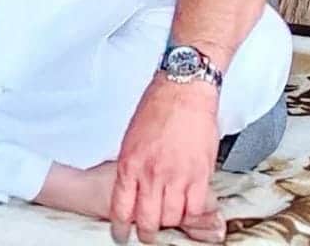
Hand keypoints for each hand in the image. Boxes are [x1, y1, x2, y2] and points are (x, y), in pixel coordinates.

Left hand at [110, 73, 219, 243]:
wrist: (183, 89)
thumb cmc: (157, 106)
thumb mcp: (131, 136)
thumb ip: (132, 164)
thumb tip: (132, 186)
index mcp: (130, 163)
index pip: (122, 208)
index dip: (121, 228)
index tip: (122, 235)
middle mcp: (151, 173)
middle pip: (148, 221)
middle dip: (146, 233)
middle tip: (148, 234)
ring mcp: (177, 176)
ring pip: (172, 218)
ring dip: (170, 221)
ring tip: (169, 216)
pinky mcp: (200, 174)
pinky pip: (195, 208)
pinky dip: (191, 212)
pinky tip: (187, 206)